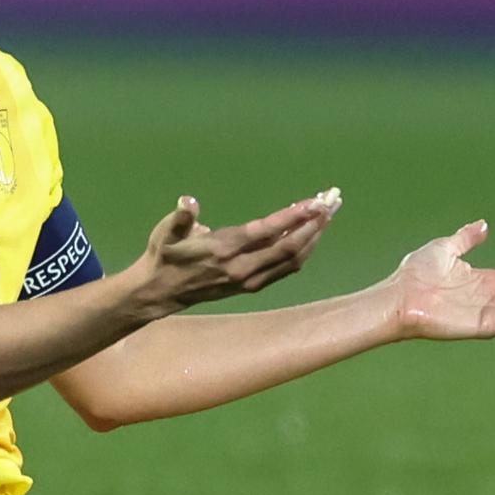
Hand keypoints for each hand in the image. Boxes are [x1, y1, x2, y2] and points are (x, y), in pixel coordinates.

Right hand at [129, 189, 339, 316]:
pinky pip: (287, 268)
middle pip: (289, 247)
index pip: (267, 232)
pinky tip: (313, 235)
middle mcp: (243, 267)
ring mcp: (251, 280)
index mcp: (224, 249)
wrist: (162, 292)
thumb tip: (187, 203)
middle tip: (332, 202)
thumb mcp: (165, 232)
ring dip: (314, 237)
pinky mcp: (254, 285)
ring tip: (329, 214)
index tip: (314, 202)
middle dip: (314, 225)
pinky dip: (305, 250)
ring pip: (293, 260)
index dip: (293, 217)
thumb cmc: (164, 254)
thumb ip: (180, 218)